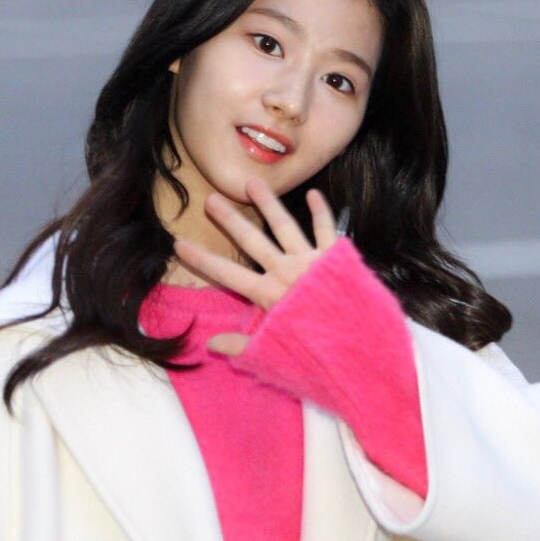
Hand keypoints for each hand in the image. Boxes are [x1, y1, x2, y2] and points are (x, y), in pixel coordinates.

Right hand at [172, 177, 338, 356]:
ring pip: (284, 226)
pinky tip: (313, 194)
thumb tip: (210, 344)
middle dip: (229, 220)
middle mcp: (286, 272)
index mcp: (268, 296)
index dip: (202, 260)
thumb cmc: (315, 356)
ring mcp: (311, 262)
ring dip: (267, 203)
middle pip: (251, 241)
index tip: (180, 243)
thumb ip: (241, 346)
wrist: (359, 349)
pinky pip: (326, 229)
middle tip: (211, 199)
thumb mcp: (272, 356)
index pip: (227, 274)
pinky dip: (321, 211)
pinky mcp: (337, 259)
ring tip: (252, 183)